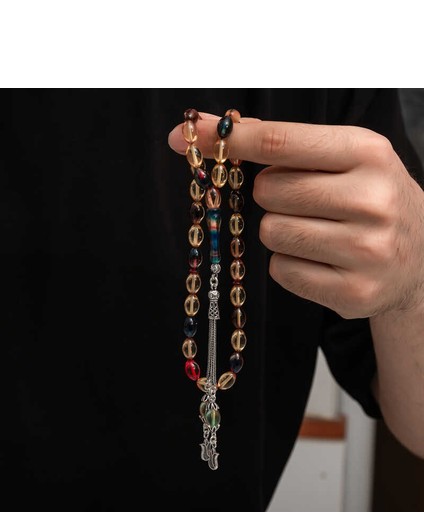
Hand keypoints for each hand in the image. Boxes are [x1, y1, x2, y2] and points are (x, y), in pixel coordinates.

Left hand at [169, 114, 423, 317]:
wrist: (420, 255)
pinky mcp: (354, 293)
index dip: (230, 139)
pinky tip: (321, 260)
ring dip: (280, 232)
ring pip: (271, 233)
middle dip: (273, 195)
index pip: (280, 140)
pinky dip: (290, 265)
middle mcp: (372, 200)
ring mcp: (367, 251)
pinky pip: (281, 271)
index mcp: (368, 152)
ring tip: (317, 232)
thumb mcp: (343, 158)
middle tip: (306, 201)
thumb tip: (199, 132)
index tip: (191, 135)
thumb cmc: (368, 198)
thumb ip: (279, 142)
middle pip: (268, 191)